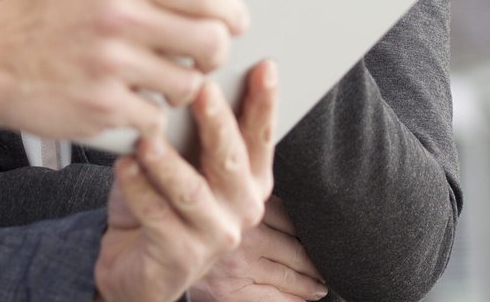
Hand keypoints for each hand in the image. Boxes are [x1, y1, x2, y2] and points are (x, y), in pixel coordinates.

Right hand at [0, 0, 247, 137]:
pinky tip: (134, 104)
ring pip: (189, 86)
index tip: (235, 21)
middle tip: (203, 56)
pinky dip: (151, 118)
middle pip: (210, 41)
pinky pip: (156, 120)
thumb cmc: (42, 14)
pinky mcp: (100, 108)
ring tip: (164, 82)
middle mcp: (117, 17)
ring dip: (183, 88)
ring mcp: (109, 65)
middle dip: (216, 53)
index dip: (231, 10)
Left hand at [93, 60, 277, 301]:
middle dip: (218, 122)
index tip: (264, 66)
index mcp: (252, 179)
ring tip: (148, 138)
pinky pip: (157, 216)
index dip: (265, 101)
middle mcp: (242, 207)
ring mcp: (215, 235)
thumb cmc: (165, 201)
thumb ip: (192, 129)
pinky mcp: (181, 257)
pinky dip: (138, 189)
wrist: (140, 266)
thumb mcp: (186, 161)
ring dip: (168, 162)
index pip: (262, 135)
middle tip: (202, 88)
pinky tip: (124, 167)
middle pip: (231, 159)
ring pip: (192, 191)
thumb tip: (182, 75)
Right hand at [191, 197, 326, 301]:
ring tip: (320, 286)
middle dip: (315, 260)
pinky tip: (305, 300)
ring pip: (290, 276)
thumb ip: (249, 198)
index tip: (323, 234)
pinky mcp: (233, 293)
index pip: (290, 217)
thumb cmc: (193, 224)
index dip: (309, 227)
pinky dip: (295, 301)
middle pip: (296, 248)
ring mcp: (241, 267)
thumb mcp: (219, 199)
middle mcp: (246, 235)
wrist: (158, 257)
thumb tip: (293, 201)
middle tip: (331, 266)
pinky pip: (276, 300)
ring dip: (311, 283)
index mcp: (245, 206)